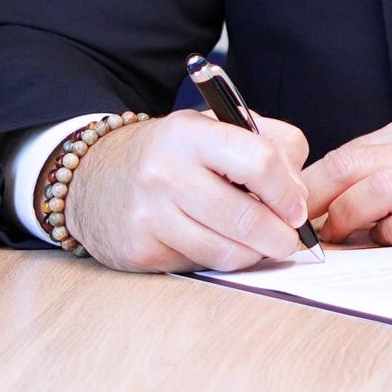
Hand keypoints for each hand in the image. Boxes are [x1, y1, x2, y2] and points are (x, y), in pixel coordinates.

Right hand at [66, 110, 312, 272]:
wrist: (93, 178)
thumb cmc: (170, 153)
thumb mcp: (215, 127)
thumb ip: (268, 144)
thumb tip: (299, 193)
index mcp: (189, 134)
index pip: (259, 162)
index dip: (289, 191)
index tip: (298, 207)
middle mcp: (165, 173)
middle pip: (246, 218)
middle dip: (281, 236)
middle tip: (290, 239)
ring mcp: (149, 216)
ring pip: (226, 251)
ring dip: (254, 253)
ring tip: (260, 243)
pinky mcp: (141, 251)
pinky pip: (200, 265)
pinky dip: (219, 259)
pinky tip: (218, 243)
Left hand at [303, 112, 391, 244]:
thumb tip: (345, 197)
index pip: (348, 153)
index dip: (311, 182)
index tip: (287, 207)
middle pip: (352, 166)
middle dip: (315, 200)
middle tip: (296, 227)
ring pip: (379, 188)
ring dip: (348, 217)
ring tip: (336, 239)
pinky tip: (390, 242)